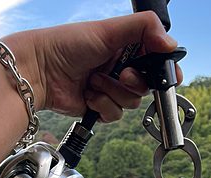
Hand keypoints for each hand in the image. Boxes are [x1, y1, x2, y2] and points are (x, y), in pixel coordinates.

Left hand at [1, 12, 182, 122]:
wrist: (40, 71)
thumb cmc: (67, 45)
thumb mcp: (108, 30)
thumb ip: (144, 29)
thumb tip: (171, 44)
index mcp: (125, 47)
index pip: (155, 60)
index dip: (164, 71)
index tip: (170, 77)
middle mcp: (119, 68)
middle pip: (146, 86)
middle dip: (134, 82)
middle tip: (121, 75)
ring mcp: (109, 89)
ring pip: (131, 103)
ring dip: (113, 93)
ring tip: (94, 81)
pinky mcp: (99, 107)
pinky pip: (115, 115)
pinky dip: (103, 106)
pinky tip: (88, 95)